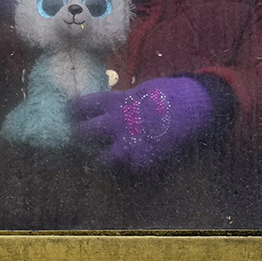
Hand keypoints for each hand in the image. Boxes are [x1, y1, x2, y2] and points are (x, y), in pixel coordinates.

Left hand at [72, 77, 215, 171]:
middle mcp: (116, 123)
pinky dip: (130, 167)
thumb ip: (122, 101)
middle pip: (84, 133)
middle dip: (79, 135)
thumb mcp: (140, 91)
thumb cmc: (168, 93)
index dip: (73, 109)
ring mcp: (129, 144)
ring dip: (101, 159)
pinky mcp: (143, 160)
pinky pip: (129, 169)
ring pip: (103, 159)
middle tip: (79, 137)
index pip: (83, 106)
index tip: (69, 112)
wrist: (193, 106)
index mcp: (115, 102)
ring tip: (101, 160)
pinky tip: (133, 163)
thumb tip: (108, 108)